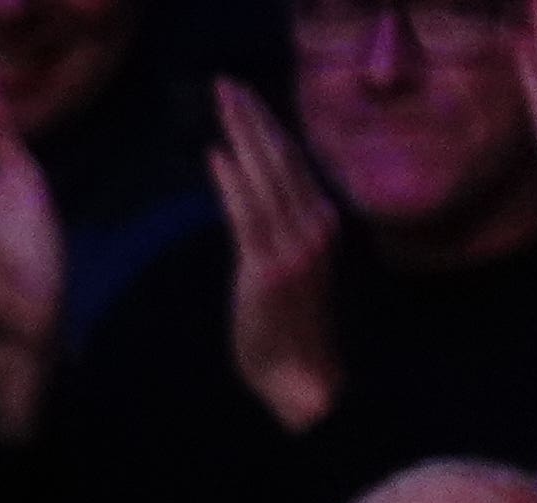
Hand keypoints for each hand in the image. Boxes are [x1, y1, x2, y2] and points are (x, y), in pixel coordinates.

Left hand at [212, 82, 338, 434]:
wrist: (301, 382)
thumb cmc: (288, 332)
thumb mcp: (285, 272)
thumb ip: (276, 235)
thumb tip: (256, 202)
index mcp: (321, 225)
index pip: (293, 165)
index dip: (269, 130)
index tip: (247, 102)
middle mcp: (315, 229)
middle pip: (282, 159)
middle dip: (254, 119)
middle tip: (228, 87)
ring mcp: (294, 248)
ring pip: (266, 178)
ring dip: (242, 137)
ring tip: (221, 105)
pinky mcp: (267, 270)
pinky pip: (248, 216)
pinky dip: (232, 184)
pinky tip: (215, 156)